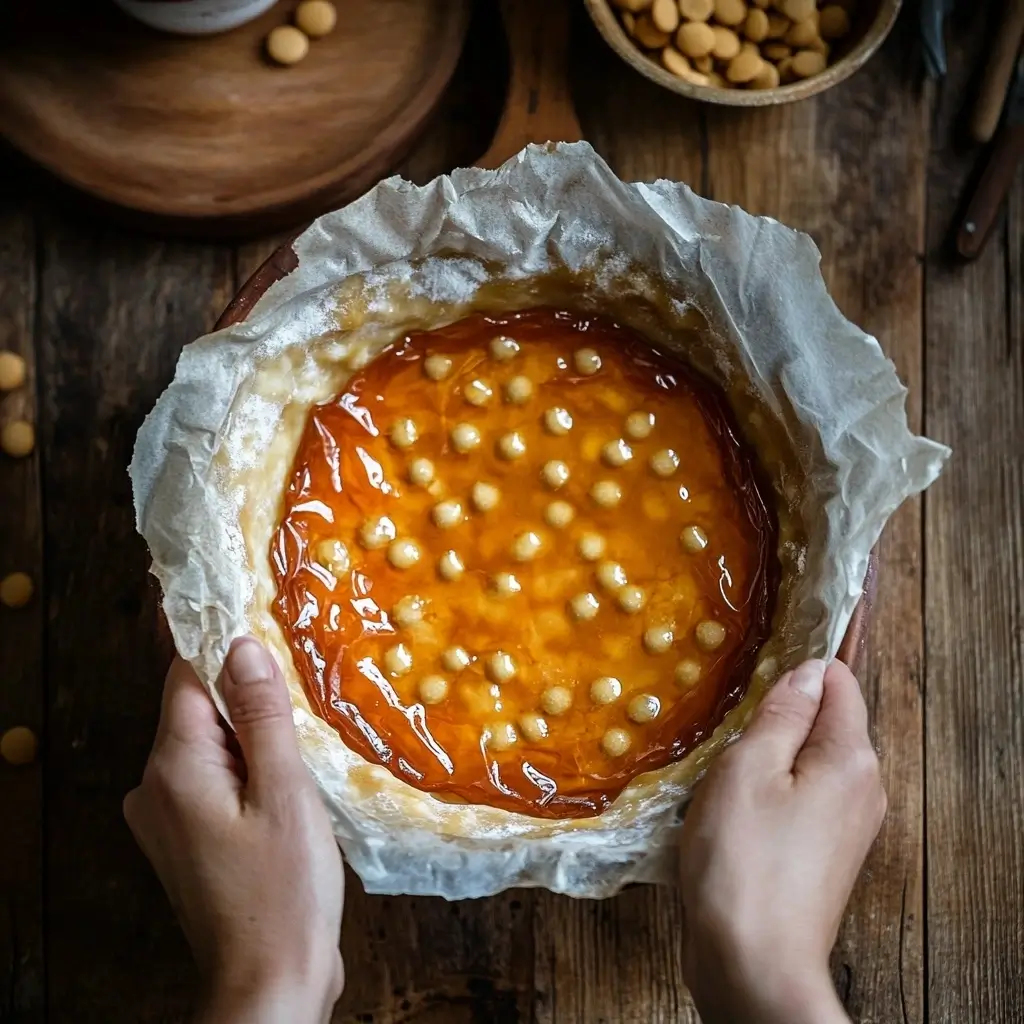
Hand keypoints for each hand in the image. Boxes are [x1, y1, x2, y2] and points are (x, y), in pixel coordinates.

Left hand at [124, 638, 343, 1023]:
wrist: (270, 985)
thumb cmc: (284, 890)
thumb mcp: (284, 790)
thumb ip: (262, 714)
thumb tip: (242, 644)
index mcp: (172, 768)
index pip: (187, 676)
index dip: (228, 649)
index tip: (272, 632)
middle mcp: (154, 788)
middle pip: (198, 711)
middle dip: (249, 699)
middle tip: (306, 703)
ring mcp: (165, 819)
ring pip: (210, 747)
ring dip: (253, 739)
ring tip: (304, 750)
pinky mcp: (186, 842)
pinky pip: (213, 781)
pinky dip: (247, 772)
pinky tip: (287, 787)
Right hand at [678, 659, 885, 1023]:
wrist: (752, 965)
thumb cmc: (744, 861)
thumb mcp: (750, 767)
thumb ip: (782, 712)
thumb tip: (809, 668)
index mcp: (851, 758)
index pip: (839, 680)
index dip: (800, 662)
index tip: (754, 662)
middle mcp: (862, 789)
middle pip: (825, 721)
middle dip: (779, 711)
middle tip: (726, 718)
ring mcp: (846, 826)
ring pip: (807, 761)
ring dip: (768, 754)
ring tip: (719, 763)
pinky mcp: (823, 855)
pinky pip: (800, 798)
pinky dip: (768, 789)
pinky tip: (730, 804)